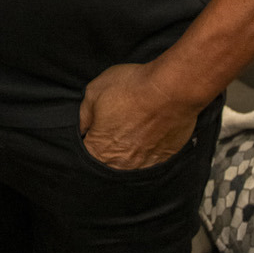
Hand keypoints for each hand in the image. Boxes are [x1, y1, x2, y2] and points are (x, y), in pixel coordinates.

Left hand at [78, 62, 200, 169]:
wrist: (171, 89)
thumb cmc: (131, 88)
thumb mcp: (93, 92)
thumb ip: (83, 116)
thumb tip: (81, 128)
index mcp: (99, 151)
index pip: (85, 154)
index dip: (88, 139)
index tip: (94, 128)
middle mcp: (121, 164)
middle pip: (107, 161)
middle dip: (107, 146)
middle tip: (115, 125)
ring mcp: (145, 164)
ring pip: (130, 162)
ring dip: (128, 148)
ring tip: (134, 127)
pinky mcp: (165, 159)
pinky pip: (151, 159)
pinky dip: (148, 148)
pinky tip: (149, 132)